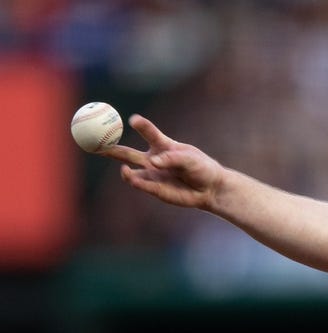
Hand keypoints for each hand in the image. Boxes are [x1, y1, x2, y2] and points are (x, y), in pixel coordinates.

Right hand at [101, 115, 223, 210]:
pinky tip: (128, 174)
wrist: (210, 190)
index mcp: (163, 146)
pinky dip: (133, 180)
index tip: (134, 120)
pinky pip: (140, 184)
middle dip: (107, 146)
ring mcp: (151, 174)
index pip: (150, 133)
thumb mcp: (191, 159)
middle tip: (91, 140)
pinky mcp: (154, 189)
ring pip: (129, 170)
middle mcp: (153, 159)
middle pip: (126, 152)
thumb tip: (153, 163)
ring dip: (123, 167)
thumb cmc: (202, 168)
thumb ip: (172, 159)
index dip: (142, 126)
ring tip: (124, 169)